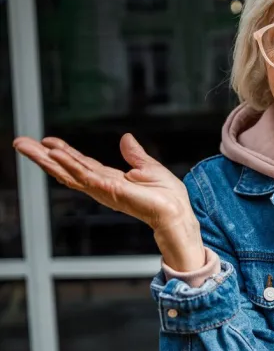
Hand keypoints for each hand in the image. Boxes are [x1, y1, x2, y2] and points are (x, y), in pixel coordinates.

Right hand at [13, 134, 204, 269]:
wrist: (177, 211)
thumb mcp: (149, 167)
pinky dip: (69, 164)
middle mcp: (101, 185)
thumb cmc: (167, 197)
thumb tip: (126, 139)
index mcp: (109, 179)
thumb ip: (134, 155)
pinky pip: (84, 175)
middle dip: (42, 156)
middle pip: (65, 168)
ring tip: (26, 145)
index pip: (80, 164)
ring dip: (46, 158)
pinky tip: (55, 154)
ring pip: (68, 171)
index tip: (46, 141)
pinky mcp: (109, 190)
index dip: (63, 152)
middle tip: (20, 143)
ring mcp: (102, 189)